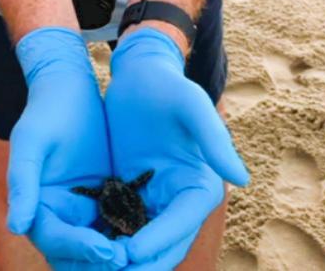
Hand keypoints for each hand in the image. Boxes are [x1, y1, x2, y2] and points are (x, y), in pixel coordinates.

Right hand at [8, 27, 127, 268]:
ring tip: (148, 258)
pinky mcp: (107, 203)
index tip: (110, 252)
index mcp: (36, 208)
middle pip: (78, 259)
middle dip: (104, 266)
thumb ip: (22, 181)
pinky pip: (122, 229)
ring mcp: (84, 213)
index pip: (55, 241)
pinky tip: (158, 240)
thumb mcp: (32, 140)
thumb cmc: (47, 110)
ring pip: (102, 251)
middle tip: (133, 262)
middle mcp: (58, 219)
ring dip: (123, 259)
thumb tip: (16, 226)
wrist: (70, 88)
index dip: (81, 250)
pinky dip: (136, 238)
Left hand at [105, 29, 248, 268]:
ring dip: (124, 260)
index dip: (159, 239)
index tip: (133, 252)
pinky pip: (118, 224)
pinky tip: (83, 249)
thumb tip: (241, 179)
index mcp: (201, 184)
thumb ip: (214, 139)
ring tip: (95, 268)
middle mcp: (179, 199)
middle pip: (164, 243)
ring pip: (140, 241)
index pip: (182, 221)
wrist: (139, 73)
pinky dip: (106, 240)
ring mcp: (152, 200)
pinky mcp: (128, 193)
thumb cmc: (168, 85)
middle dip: (142, 263)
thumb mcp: (190, 105)